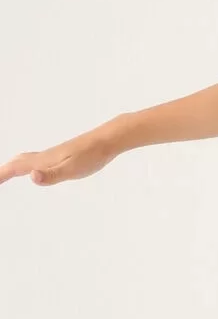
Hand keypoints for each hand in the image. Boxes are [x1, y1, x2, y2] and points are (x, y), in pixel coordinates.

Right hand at [0, 124, 120, 187]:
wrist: (106, 140)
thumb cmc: (92, 156)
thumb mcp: (72, 170)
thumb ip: (52, 175)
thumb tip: (31, 177)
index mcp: (44, 161)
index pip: (17, 168)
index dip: (2, 175)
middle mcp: (46, 156)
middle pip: (18, 162)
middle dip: (4, 170)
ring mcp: (54, 155)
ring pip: (27, 159)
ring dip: (14, 166)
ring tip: (7, 172)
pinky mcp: (62, 155)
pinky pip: (38, 160)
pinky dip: (28, 164)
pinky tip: (36, 168)